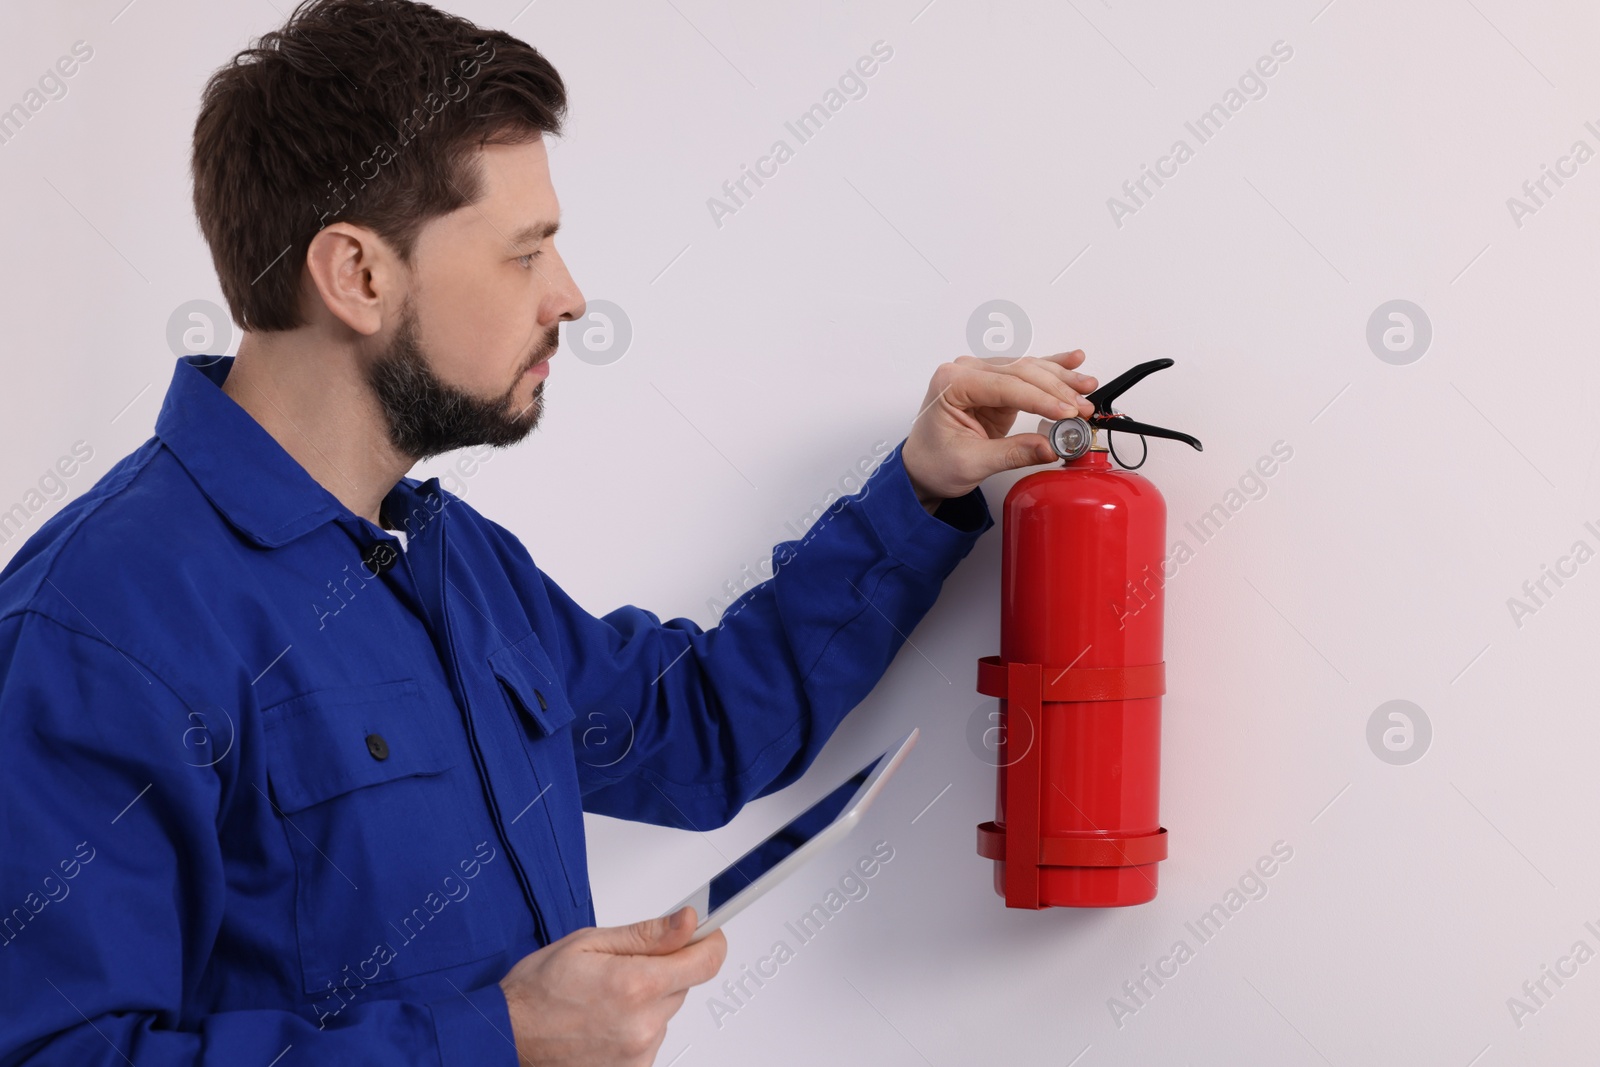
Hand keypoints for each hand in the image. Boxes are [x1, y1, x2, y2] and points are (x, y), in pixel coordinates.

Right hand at [500, 905, 726, 1065]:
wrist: (507, 1036)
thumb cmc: (538, 989)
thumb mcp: (589, 942)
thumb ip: (647, 934)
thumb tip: (688, 921)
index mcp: (635, 985)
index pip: (705, 962)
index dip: (709, 942)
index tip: (706, 932)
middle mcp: (643, 1025)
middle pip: (683, 985)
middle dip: (662, 969)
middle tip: (623, 965)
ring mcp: (638, 1053)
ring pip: (665, 1012)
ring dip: (647, 1000)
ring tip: (604, 997)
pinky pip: (651, 1037)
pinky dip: (636, 1025)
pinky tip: (605, 1020)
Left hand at [901, 351, 1097, 509]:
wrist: (922, 467)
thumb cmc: (934, 462)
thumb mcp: (971, 463)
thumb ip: (1012, 454)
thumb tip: (1049, 447)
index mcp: (951, 383)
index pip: (1004, 385)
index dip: (1040, 399)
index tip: (1066, 413)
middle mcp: (965, 371)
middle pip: (1021, 371)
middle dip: (1056, 389)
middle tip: (1082, 408)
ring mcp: (981, 374)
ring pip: (1029, 368)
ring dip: (1060, 378)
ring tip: (1087, 387)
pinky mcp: (996, 385)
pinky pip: (1027, 373)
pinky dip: (1052, 368)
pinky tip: (1074, 361)